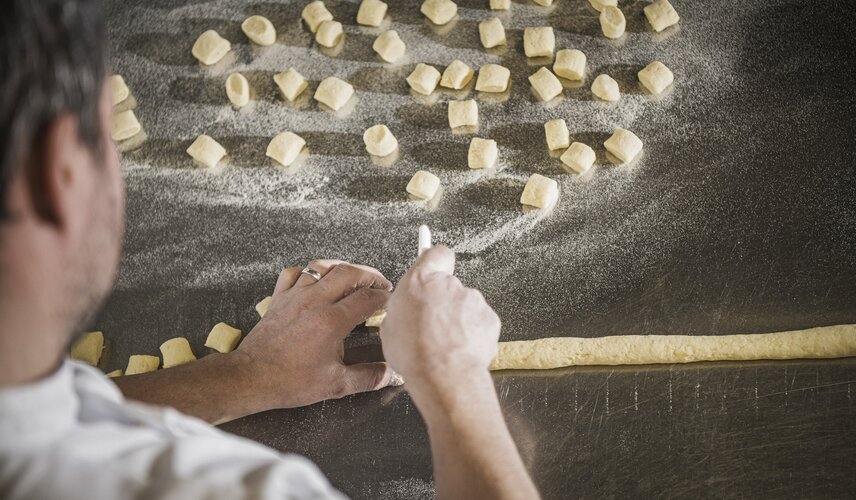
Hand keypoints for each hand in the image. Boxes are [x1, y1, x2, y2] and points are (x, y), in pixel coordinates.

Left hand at [235, 260, 402, 409]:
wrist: (251, 378)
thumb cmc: (289, 382)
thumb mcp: (336, 384)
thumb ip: (369, 377)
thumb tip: (393, 376)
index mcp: (331, 321)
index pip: (368, 298)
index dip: (385, 297)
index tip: (391, 302)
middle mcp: (314, 302)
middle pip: (350, 272)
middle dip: (370, 275)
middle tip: (380, 284)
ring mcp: (294, 296)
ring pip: (322, 267)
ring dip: (342, 268)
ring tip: (354, 277)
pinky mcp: (279, 298)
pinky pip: (294, 273)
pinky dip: (309, 272)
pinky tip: (316, 281)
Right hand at [380, 246, 500, 403]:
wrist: (443, 374)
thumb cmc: (413, 352)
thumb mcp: (390, 327)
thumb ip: (403, 310)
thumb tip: (408, 313)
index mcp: (420, 281)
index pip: (435, 253)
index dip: (436, 260)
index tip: (436, 262)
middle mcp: (449, 284)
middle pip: (449, 287)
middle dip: (444, 303)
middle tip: (433, 327)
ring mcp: (473, 300)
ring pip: (465, 308)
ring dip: (458, 322)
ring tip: (446, 345)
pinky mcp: (490, 318)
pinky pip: (480, 324)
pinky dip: (473, 335)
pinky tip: (460, 350)